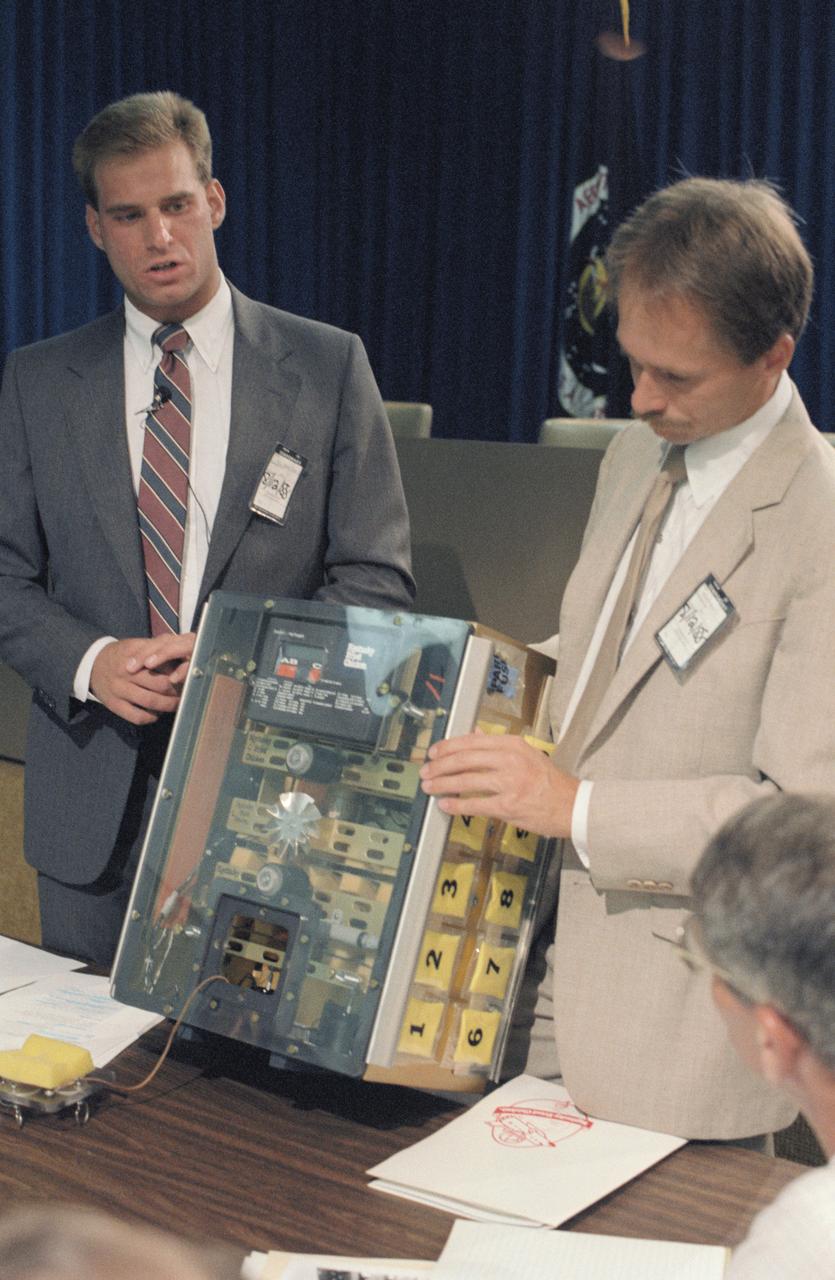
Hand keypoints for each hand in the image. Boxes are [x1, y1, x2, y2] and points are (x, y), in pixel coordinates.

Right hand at [90, 633, 195, 725]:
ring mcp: (119, 690)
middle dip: (177, 690)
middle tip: (186, 692)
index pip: (163, 665)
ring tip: (177, 705)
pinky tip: (156, 714)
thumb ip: (156, 647)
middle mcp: (126, 673)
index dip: (178, 672)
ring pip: (150, 701)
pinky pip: (136, 716)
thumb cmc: (121, 655)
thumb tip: (180, 651)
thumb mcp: (136, 645)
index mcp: (134, 656)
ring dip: (168, 706)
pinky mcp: (114, 705)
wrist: (91, 664)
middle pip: (160, 684)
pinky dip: (150, 717)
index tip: (187, 676)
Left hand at [420, 732, 578, 837]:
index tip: (433, 752)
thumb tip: (473, 734)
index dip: (447, 746)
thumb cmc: (548, 780)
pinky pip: (475, 804)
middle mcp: (510, 760)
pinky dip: (456, 804)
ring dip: (442, 784)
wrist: (572, 805)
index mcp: (512, 744)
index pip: (471, 741)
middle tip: (425, 771)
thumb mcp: (525, 754)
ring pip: (466, 780)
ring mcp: (509, 783)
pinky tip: (445, 804)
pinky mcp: (508, 806)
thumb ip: (497, 745)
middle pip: (464, 759)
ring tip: (429, 787)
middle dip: (439, 766)